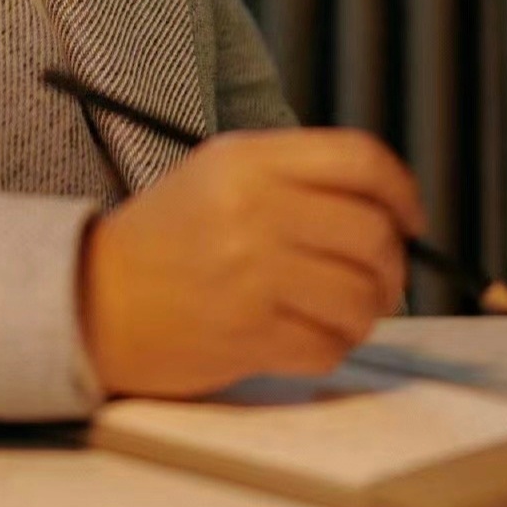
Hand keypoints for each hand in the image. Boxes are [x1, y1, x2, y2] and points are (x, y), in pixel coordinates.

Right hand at [75, 127, 425, 398]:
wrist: (94, 298)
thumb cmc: (170, 236)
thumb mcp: (224, 173)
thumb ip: (300, 178)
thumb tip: (393, 212)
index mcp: (248, 160)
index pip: (360, 160)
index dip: (403, 191)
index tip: (411, 218)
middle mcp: (253, 211)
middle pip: (373, 234)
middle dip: (393, 263)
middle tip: (380, 277)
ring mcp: (251, 276)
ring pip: (363, 298)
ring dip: (366, 312)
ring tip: (339, 309)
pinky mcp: (249, 336)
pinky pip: (332, 346)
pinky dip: (332, 346)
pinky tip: (306, 334)